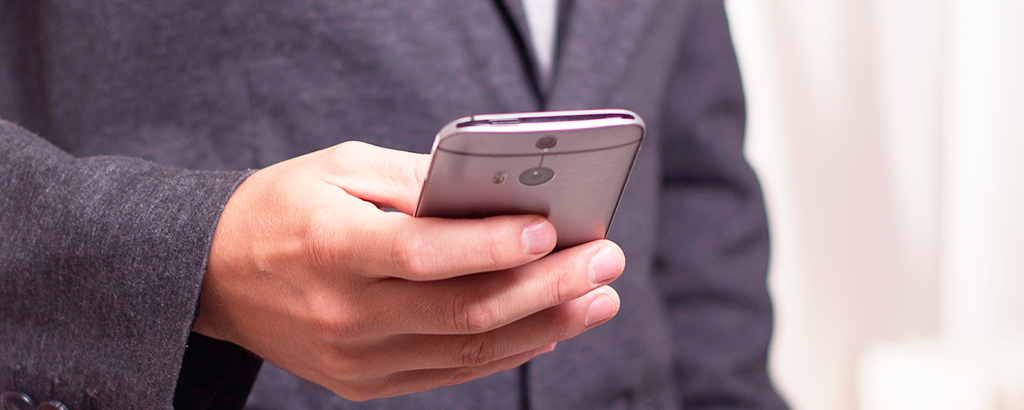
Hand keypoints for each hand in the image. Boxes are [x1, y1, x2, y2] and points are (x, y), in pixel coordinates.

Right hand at [193, 141, 624, 400]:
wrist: (215, 275)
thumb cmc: (283, 207)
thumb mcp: (340, 168)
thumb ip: (417, 183)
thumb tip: (497, 195)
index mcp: (330, 247)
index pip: (422, 254)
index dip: (491, 246)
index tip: (553, 231)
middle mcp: (344, 313)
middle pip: (463, 311)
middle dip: (547, 287)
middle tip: (605, 260)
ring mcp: (356, 358)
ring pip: (468, 351)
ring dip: (544, 325)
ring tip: (597, 298)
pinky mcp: (365, 383)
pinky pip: (451, 373)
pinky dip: (507, 351)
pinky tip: (549, 327)